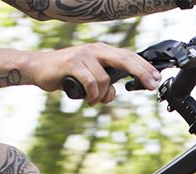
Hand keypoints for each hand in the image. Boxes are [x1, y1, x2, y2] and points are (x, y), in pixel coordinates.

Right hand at [27, 42, 160, 103]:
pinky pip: (91, 82)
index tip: (156, 78)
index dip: (144, 67)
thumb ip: (104, 84)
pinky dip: (92, 94)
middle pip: (124, 59)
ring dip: (102, 95)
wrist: (40, 68)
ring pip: (105, 79)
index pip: (128, 56)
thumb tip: (114, 94)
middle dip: (141, 72)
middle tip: (151, 84)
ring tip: (94, 100)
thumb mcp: (90, 79)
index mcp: (102, 52)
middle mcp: (95, 50)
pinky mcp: (73, 63)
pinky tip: (88, 98)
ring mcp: (84, 55)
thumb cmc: (67, 74)